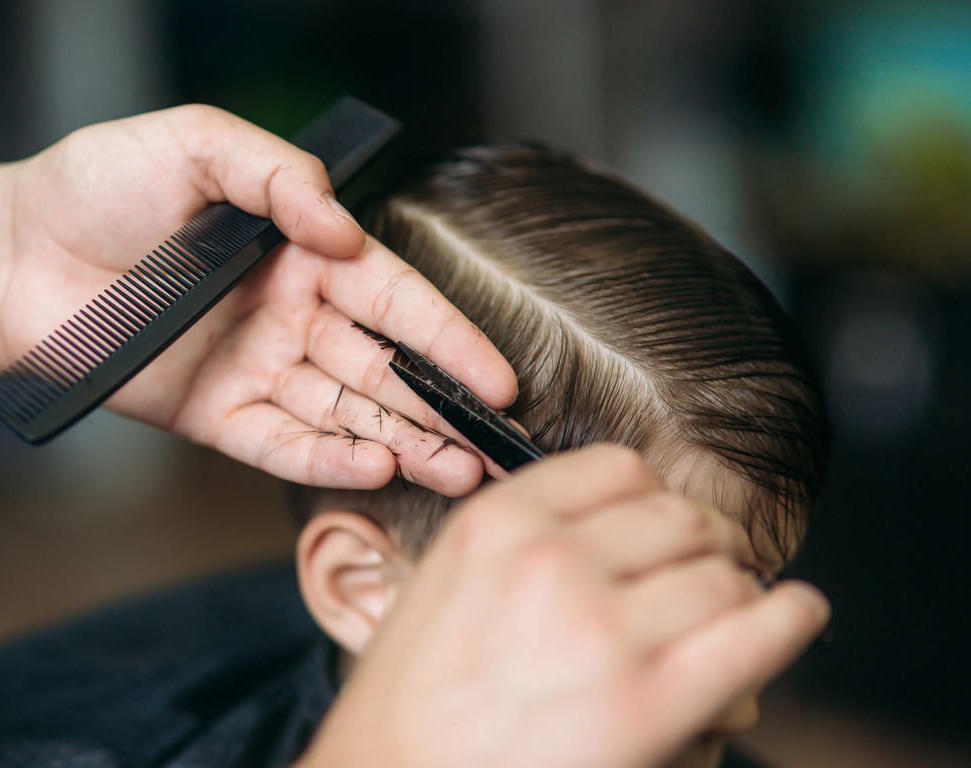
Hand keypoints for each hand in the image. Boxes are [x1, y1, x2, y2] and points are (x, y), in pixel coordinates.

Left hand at [0, 105, 516, 493]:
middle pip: (384, 369)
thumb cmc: (98, 186)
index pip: (395, 300)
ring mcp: (255, 369)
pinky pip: (280, 443)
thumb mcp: (195, 144)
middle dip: (444, 407)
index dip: (449, 339)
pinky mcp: (214, 415)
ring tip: (460, 470)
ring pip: (345, 414)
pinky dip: (328, 459)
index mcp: (300, 254)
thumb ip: (279, 177)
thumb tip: (342, 232)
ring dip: (404, 443)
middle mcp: (289, 316)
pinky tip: (377, 468)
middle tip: (499, 444)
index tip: (496, 376)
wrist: (12, 254)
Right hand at [299, 446, 829, 767]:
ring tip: (733, 609)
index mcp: (497, 524)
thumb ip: (523, 544)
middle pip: (678, 516)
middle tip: (709, 564)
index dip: (652, 496)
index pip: (617, 469)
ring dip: (737, 588)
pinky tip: (795, 614)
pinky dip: (790, 617)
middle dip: (704, 540)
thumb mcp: (443, 586)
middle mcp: (551, 561)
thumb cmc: (411, 703)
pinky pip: (756, 634)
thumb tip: (618, 537)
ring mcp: (603, 629)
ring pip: (722, 573)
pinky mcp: (650, 702)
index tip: (662, 521)